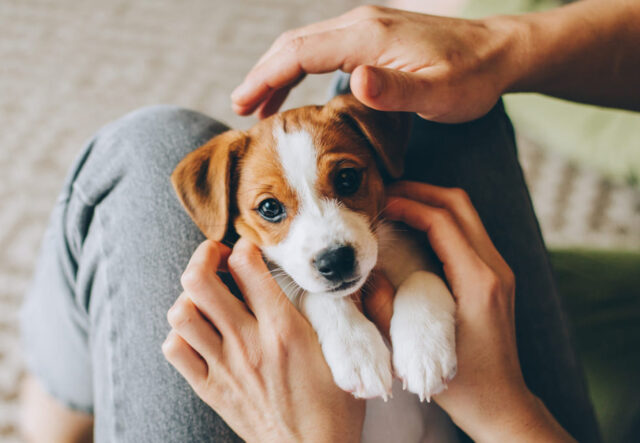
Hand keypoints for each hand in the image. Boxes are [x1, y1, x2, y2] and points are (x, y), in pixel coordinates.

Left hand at [162, 238, 364, 442]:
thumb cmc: (334, 406)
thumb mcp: (345, 354)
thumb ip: (342, 313)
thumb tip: (339, 281)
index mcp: (284, 329)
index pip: (247, 266)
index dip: (245, 246)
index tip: (251, 249)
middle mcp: (248, 343)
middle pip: (199, 281)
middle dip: (204, 255)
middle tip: (218, 257)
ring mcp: (224, 366)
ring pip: (181, 313)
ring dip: (190, 296)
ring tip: (208, 296)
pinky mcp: (210, 388)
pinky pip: (175, 350)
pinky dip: (181, 334)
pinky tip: (201, 332)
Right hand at [231, 6, 518, 121]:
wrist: (500, 52)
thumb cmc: (472, 78)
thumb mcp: (438, 93)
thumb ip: (394, 90)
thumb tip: (351, 80)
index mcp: (368, 37)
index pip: (299, 52)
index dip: (266, 78)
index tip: (242, 106)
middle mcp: (361, 24)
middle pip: (294, 44)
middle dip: (263, 75)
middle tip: (240, 109)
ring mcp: (367, 27)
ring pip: (307, 45)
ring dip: (279, 72)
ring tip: (261, 106)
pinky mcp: (375, 36)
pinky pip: (325, 49)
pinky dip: (302, 69)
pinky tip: (301, 93)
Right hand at [365, 181, 574, 441]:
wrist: (502, 404)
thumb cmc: (463, 384)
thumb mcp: (415, 351)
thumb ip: (385, 310)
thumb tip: (364, 275)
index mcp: (478, 282)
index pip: (442, 221)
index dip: (407, 204)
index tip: (378, 203)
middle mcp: (494, 268)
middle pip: (459, 204)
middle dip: (420, 191)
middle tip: (384, 193)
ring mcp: (498, 270)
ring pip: (465, 214)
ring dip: (430, 202)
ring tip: (395, 205)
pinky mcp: (494, 277)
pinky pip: (467, 232)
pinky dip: (439, 220)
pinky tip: (412, 230)